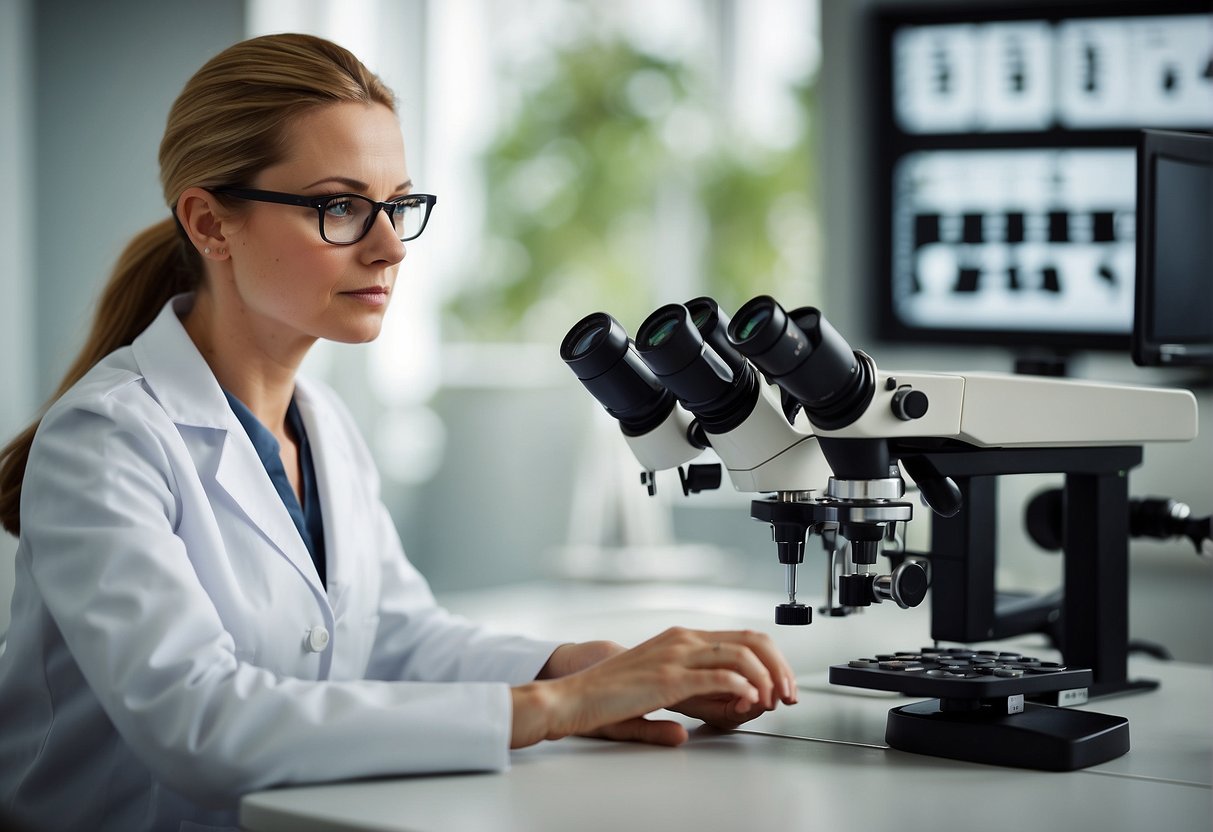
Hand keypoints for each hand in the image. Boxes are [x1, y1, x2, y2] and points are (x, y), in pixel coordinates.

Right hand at [511, 627, 797, 748]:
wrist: (574, 697)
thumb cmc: (609, 694)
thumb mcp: (659, 687)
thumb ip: (692, 694)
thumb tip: (725, 706)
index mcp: (682, 638)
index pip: (743, 637)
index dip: (771, 659)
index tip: (783, 684)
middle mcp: (682, 639)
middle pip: (750, 640)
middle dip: (779, 666)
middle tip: (789, 693)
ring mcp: (675, 656)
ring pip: (739, 654)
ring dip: (766, 677)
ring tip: (774, 699)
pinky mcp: (667, 678)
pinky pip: (716, 675)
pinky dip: (741, 686)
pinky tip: (749, 701)